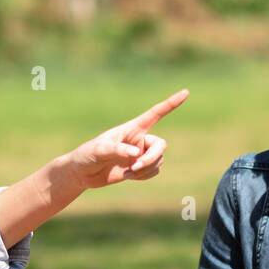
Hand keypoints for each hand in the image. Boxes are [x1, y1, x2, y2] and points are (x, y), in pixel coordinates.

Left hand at [62, 89, 188, 188]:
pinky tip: (128, 175)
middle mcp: (139, 139)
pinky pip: (153, 171)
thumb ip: (117, 149)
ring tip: (127, 172)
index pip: (155, 114)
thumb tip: (136, 154)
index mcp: (131, 128)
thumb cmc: (87, 155)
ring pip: (158, 161)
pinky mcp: (139, 167)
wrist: (82, 173)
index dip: (171, 104)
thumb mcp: (99, 150)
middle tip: (136, 167)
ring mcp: (141, 154)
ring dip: (146, 169)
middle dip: (151, 158)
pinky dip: (144, 176)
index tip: (186, 92)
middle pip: (160, 145)